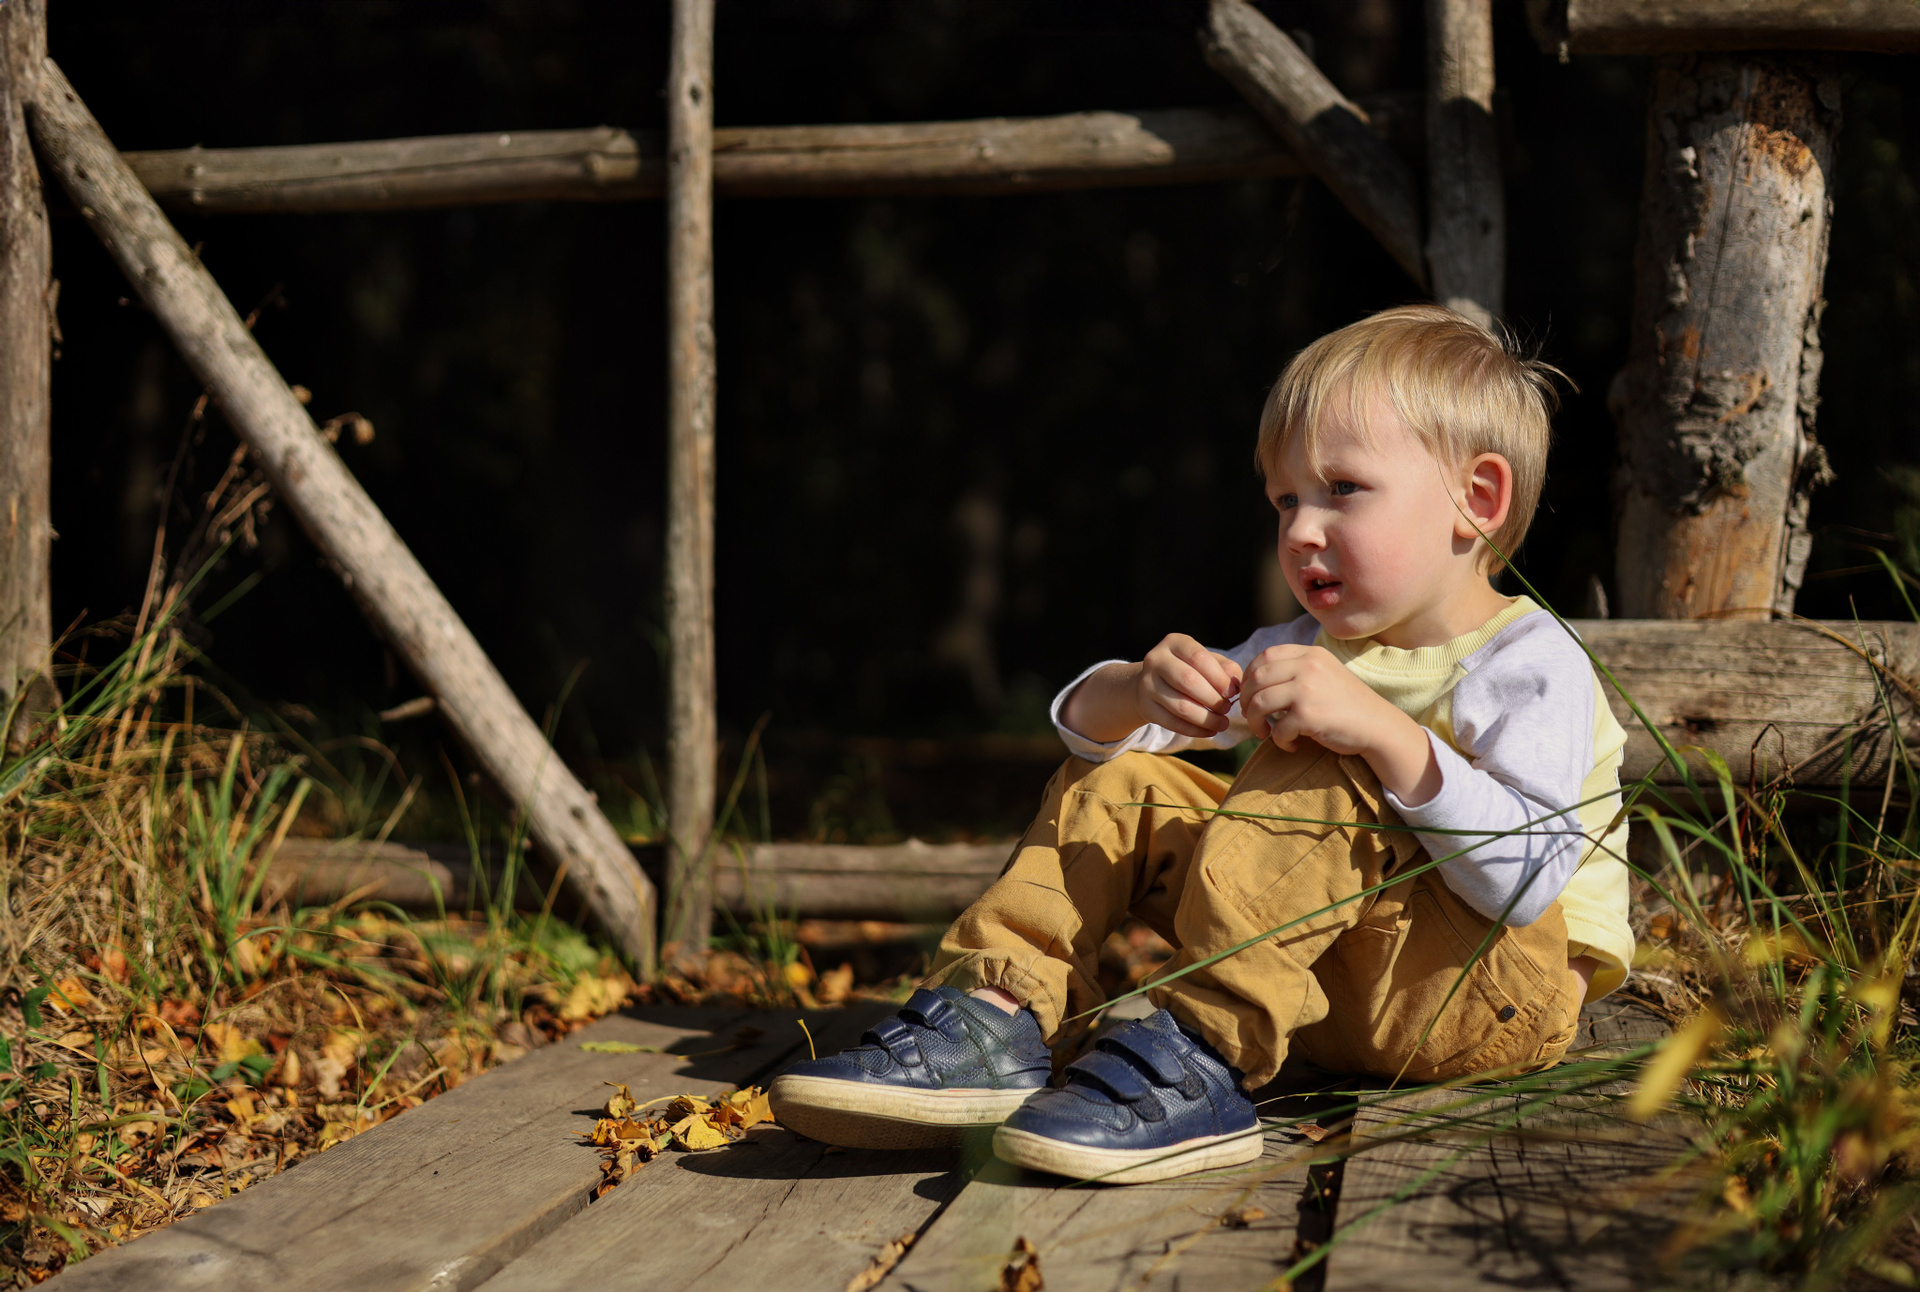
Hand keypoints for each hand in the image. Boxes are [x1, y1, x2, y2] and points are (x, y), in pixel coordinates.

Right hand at [1133, 634, 1243, 738]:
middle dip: (1213, 699)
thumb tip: (1235, 686)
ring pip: (1181, 706)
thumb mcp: (1207, 662)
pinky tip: (1209, 731)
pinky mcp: (1144, 706)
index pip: (1199, 658)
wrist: (1151, 683)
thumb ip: (1226, 669)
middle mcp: (1156, 659)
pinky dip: (1195, 730)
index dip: (1219, 678)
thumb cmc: (1188, 670)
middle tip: (1227, 708)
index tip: (1232, 693)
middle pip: (1188, 681)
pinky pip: (1172, 723)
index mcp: (1174, 643)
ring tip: (1222, 723)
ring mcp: (1147, 683)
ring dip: (1207, 719)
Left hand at [1240, 644, 1438, 800]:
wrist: (1378, 726)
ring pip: (1258, 703)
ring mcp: (1307, 690)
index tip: (1249, 694)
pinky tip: (1291, 744)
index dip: (1249, 676)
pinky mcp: (1308, 715)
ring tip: (1264, 732)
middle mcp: (1308, 666)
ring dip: (1254, 722)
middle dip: (1245, 700)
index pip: (1265, 655)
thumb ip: (1295, 671)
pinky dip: (1279, 741)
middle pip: (1256, 679)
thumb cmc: (1346, 705)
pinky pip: (1277, 729)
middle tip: (1250, 717)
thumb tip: (1253, 683)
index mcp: (1310, 654)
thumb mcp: (1324, 674)